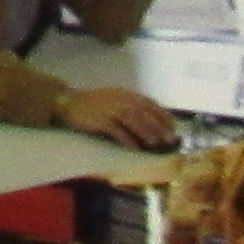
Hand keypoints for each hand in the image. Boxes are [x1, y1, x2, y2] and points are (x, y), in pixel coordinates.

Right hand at [56, 86, 179, 151]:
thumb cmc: (93, 104)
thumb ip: (130, 107)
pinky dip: (127, 140)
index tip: (174, 127)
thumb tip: (150, 122)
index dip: (163, 115)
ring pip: (133, 121)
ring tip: (156, 144)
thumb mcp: (114, 100)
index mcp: (126, 95)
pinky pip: (117, 131)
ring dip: (146, 132)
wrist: (69, 103)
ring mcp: (110, 109)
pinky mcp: (100, 120)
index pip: (150, 104)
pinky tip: (135, 148)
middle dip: (159, 126)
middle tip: (170, 139)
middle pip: (144, 113)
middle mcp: (120, 99)